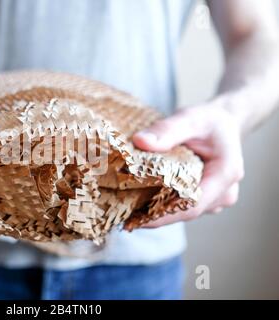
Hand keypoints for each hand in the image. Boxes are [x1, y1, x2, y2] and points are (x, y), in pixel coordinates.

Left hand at [132, 103, 244, 226]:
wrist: (223, 123)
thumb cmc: (209, 120)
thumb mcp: (189, 118)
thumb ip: (167, 130)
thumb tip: (140, 141)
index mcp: (226, 173)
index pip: (193, 204)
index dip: (164, 215)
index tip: (137, 219)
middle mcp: (224, 192)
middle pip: (186, 212)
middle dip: (156, 215)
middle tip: (123, 216)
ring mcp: (216, 199)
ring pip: (183, 212)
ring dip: (158, 212)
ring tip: (127, 210)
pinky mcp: (205, 199)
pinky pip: (183, 206)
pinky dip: (163, 205)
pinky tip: (140, 203)